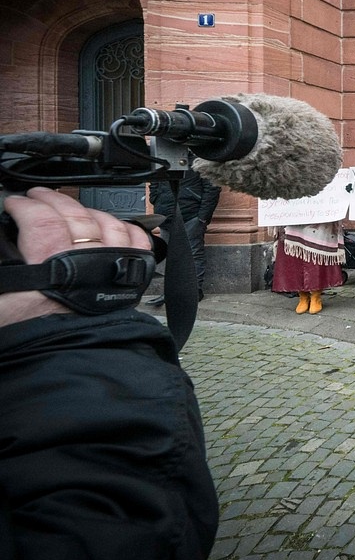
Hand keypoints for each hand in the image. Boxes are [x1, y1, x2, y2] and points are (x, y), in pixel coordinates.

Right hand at [0, 188, 150, 325]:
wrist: (68, 363)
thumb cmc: (34, 336)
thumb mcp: (1, 304)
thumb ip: (3, 273)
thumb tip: (2, 255)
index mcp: (50, 262)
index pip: (39, 219)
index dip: (25, 206)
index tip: (15, 203)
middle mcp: (86, 259)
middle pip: (73, 216)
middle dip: (53, 200)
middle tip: (38, 196)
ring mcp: (113, 266)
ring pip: (106, 223)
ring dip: (88, 210)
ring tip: (72, 207)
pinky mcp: (130, 279)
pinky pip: (137, 243)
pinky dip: (127, 229)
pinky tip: (117, 225)